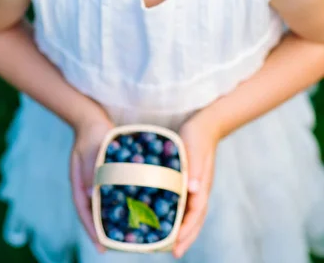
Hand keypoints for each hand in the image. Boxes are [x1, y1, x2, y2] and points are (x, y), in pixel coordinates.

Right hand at [70, 113, 114, 252]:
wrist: (92, 118)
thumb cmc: (90, 132)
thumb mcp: (89, 147)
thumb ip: (90, 168)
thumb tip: (90, 194)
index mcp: (79, 183)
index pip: (83, 211)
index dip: (91, 230)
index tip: (100, 246)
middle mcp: (88, 186)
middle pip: (93, 213)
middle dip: (102, 231)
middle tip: (116, 247)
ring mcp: (97, 182)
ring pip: (104, 205)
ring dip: (112, 219)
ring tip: (127, 235)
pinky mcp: (108, 175)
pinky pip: (114, 193)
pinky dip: (121, 203)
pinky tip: (135, 209)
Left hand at [173, 113, 219, 258]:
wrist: (206, 124)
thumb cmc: (198, 135)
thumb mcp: (195, 148)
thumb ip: (195, 167)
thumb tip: (193, 189)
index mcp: (202, 185)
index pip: (195, 213)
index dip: (186, 229)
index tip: (176, 243)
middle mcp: (200, 189)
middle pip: (195, 219)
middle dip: (186, 237)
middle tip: (175, 253)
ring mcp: (196, 187)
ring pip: (192, 214)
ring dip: (183, 230)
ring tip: (171, 245)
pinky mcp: (190, 181)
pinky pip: (186, 204)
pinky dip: (180, 215)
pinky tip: (169, 219)